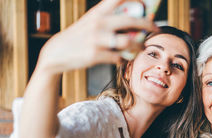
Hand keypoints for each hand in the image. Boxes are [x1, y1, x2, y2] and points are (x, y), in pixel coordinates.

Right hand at [36, 0, 157, 74]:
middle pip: (131, 20)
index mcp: (98, 12)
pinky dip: (123, 59)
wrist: (56, 53)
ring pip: (128, 42)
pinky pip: (118, 58)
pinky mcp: (95, 55)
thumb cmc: (78, 37)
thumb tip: (134, 20)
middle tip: (156, 28)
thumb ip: (109, 19)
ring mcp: (97, 39)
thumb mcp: (90, 21)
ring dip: (139, 46)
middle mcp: (99, 23)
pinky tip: (122, 58)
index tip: (146, 2)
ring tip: (142, 47)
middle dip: (147, 24)